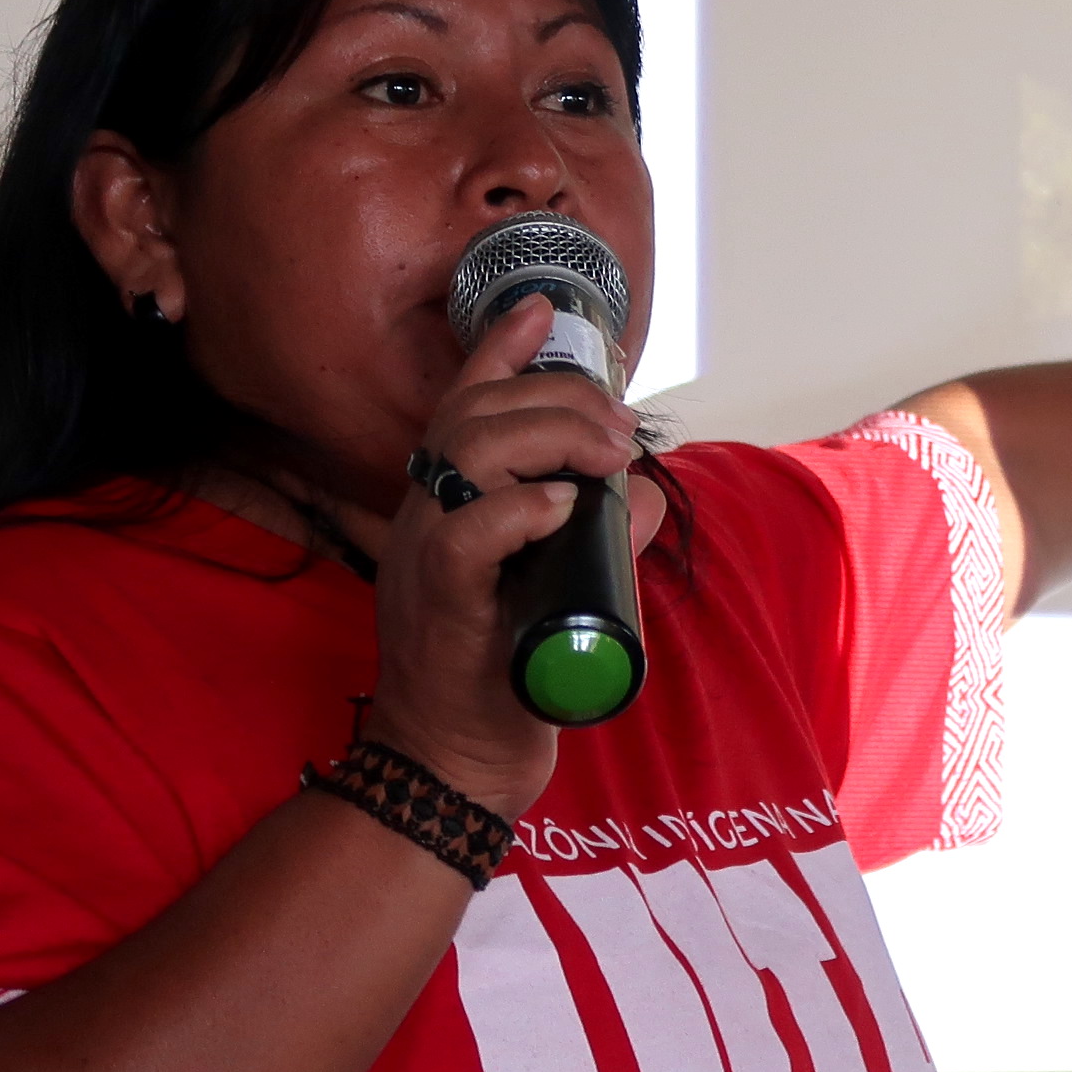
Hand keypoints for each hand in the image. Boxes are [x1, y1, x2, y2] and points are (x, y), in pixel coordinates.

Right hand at [352, 302, 659, 817]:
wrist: (453, 762)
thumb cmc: (500, 677)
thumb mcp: (557, 588)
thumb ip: (598, 536)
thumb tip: (646, 494)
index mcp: (445, 506)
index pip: (462, 407)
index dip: (498, 350)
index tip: (544, 309)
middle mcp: (426, 518)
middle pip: (475, 415)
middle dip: (558, 398)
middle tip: (620, 427)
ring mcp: (426, 559)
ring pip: (468, 454)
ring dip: (551, 437)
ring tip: (609, 455)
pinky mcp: (441, 607)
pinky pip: (466, 535)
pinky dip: (520, 510)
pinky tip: (564, 506)